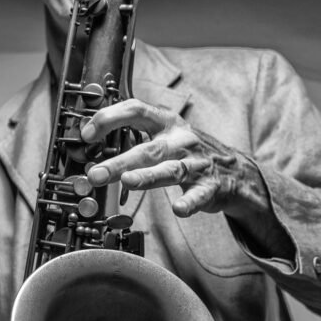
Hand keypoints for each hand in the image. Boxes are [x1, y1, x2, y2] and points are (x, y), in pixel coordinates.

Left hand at [80, 98, 293, 259]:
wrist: (234, 170)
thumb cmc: (188, 151)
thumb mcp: (164, 134)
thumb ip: (132, 136)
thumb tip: (89, 143)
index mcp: (165, 123)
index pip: (135, 111)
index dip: (110, 118)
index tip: (87, 134)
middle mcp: (180, 140)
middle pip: (147, 149)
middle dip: (119, 161)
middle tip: (95, 174)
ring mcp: (196, 163)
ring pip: (169, 170)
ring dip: (147, 176)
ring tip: (127, 181)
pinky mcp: (210, 187)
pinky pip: (199, 194)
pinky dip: (189, 202)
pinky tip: (179, 209)